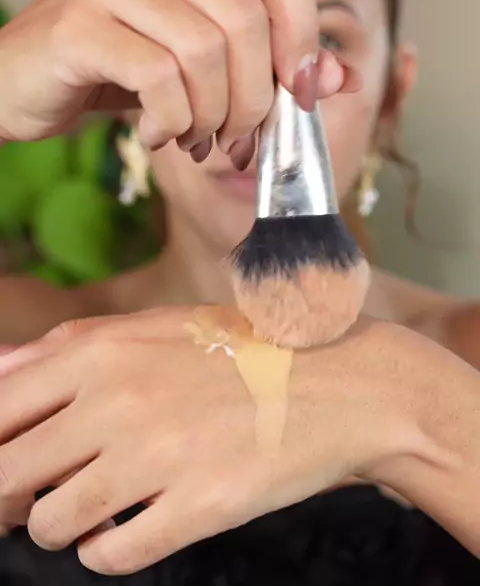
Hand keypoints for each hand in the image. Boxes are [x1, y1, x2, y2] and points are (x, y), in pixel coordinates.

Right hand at [0, 0, 357, 163]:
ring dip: (213, 117)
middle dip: (255, 98)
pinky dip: (172, 122)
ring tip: (196, 138)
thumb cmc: (114, 70)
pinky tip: (158, 134)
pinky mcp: (80, 24)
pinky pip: (159, 80)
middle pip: (245, 19)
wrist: (19, 82)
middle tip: (239, 139)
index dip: (303, 21)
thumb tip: (338, 78)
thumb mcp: (199, 64)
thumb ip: (269, 65)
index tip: (300, 86)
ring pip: (205, 53)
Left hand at [0, 308, 412, 574]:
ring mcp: (158, 456)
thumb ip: (65, 345)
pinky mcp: (198, 508)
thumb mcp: (150, 326)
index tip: (7, 464)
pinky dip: (106, 551)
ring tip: (94, 507)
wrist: (339, 382)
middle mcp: (119, 400)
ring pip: (52, 523)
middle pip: (7, 474)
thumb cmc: (240, 348)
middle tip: (35, 496)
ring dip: (62, 525)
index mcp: (101, 351)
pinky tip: (130, 525)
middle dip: (11, 497)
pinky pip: (110, 557)